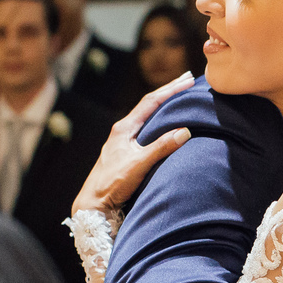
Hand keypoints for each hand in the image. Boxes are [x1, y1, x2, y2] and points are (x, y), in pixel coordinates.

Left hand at [71, 73, 195, 215]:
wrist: (94, 202)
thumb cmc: (112, 183)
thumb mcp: (139, 164)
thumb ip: (161, 147)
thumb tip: (185, 131)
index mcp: (124, 127)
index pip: (151, 102)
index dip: (170, 90)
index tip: (188, 81)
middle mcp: (123, 130)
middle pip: (149, 105)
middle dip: (169, 92)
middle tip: (188, 80)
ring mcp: (123, 141)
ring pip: (147, 116)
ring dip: (164, 105)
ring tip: (180, 96)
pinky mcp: (126, 152)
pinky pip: (146, 129)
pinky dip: (160, 121)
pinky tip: (166, 123)